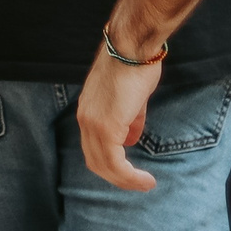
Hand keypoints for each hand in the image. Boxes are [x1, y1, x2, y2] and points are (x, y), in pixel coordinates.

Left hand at [77, 46, 163, 191]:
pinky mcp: (106, 127)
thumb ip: (129, 120)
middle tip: (137, 183)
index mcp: (88, 110)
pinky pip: (115, 163)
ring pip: (105, 166)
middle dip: (117, 177)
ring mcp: (93, 124)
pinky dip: (129, 176)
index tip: (129, 170)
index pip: (93, 147)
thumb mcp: (132, 99)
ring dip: (125, 180)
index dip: (110, 163)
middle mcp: (85, 119)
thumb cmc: (135, 65)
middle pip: (96, 161)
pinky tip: (144, 179)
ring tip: (145, 184)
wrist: (132, 47)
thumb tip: (130, 140)